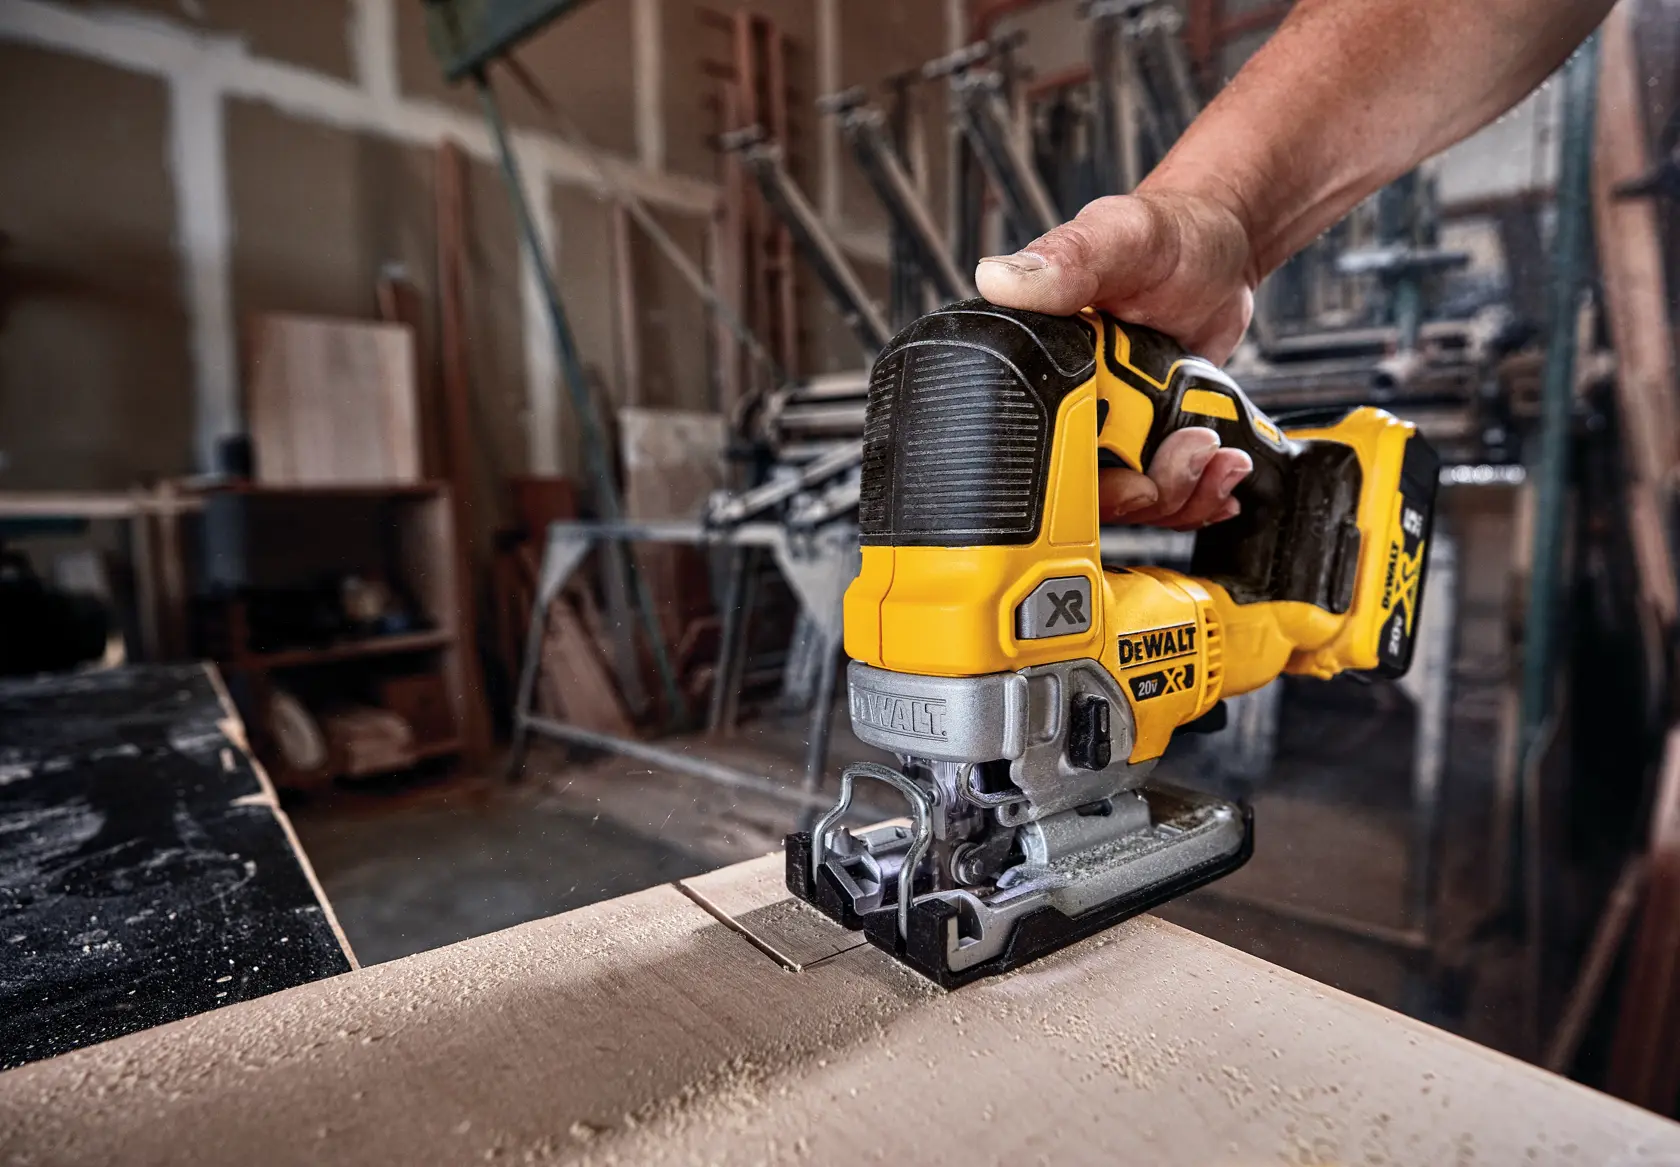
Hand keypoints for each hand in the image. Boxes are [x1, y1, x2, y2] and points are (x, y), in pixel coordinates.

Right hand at [975, 189, 1257, 526]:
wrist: (1225, 251)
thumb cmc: (1170, 235)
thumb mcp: (1118, 239)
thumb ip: (1067, 259)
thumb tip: (1000, 280)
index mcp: (1036, 368)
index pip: (1032, 457)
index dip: (1076, 488)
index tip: (1128, 476)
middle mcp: (1066, 406)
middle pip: (1085, 496)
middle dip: (1146, 493)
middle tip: (1189, 450)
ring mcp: (1111, 429)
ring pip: (1129, 506)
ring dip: (1181, 496)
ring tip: (1214, 450)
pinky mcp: (1148, 441)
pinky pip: (1162, 497)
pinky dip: (1197, 496)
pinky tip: (1220, 469)